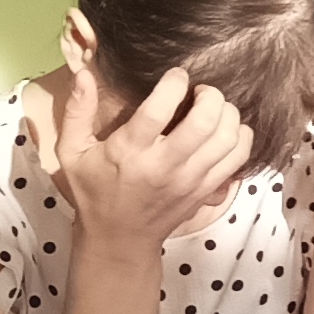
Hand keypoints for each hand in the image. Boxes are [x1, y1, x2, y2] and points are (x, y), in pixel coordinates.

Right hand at [33, 13, 252, 259]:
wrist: (119, 239)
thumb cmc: (94, 190)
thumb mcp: (72, 152)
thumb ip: (77, 111)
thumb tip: (83, 73)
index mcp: (129, 152)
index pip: (159, 111)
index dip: (174, 84)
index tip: (176, 75)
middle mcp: (163, 166)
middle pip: (204, 122)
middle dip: (210, 95)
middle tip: (200, 90)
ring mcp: (189, 180)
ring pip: (227, 138)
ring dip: (227, 113)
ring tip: (214, 107)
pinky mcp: (205, 190)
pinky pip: (238, 158)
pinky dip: (241, 137)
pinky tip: (226, 129)